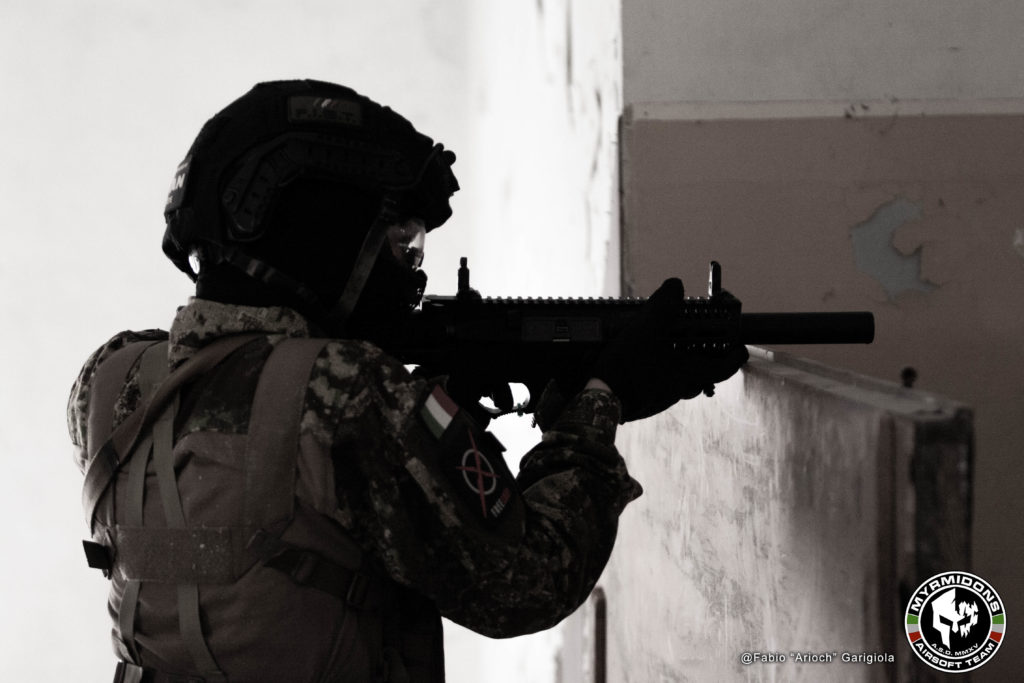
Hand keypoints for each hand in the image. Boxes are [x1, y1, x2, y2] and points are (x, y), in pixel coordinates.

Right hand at [591, 278, 748, 421]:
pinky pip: (661, 384)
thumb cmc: (628, 366)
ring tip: (668, 344)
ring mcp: (662, 397)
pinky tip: (644, 358)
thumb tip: (675, 285)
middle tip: (702, 339)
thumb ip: (665, 304)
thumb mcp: (647, 327)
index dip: (736, 355)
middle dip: (706, 355)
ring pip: (682, 380)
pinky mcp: (644, 400)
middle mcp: (680, 389)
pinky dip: (661, 370)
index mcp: (690, 374)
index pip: (725, 367)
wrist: (599, 400)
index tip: (740, 346)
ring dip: (681, 363)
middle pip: (704, 373)